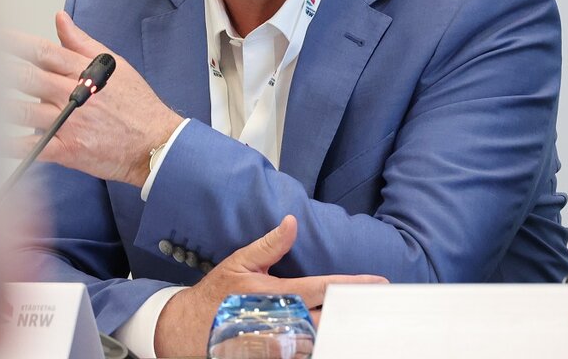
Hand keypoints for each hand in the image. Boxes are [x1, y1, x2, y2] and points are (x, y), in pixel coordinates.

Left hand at [8, 11, 181, 185]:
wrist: (156, 144)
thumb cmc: (137, 106)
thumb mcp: (114, 66)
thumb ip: (81, 42)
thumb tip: (60, 19)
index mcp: (83, 71)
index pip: (41, 51)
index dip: (13, 43)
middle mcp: (73, 94)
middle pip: (26, 77)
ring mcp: (69, 123)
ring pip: (24, 110)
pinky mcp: (68, 149)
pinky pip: (32, 146)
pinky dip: (9, 144)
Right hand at [154, 215, 388, 357]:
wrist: (189, 330)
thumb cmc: (216, 294)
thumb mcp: (239, 262)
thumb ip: (269, 244)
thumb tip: (292, 222)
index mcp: (276, 293)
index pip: (323, 287)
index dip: (352, 285)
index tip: (378, 282)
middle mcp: (282, 320)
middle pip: (330, 316)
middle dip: (354, 309)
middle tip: (377, 303)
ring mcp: (280, 343)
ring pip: (322, 338)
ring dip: (341, 329)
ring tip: (363, 320)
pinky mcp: (275, 357)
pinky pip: (305, 354)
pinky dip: (321, 345)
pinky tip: (336, 338)